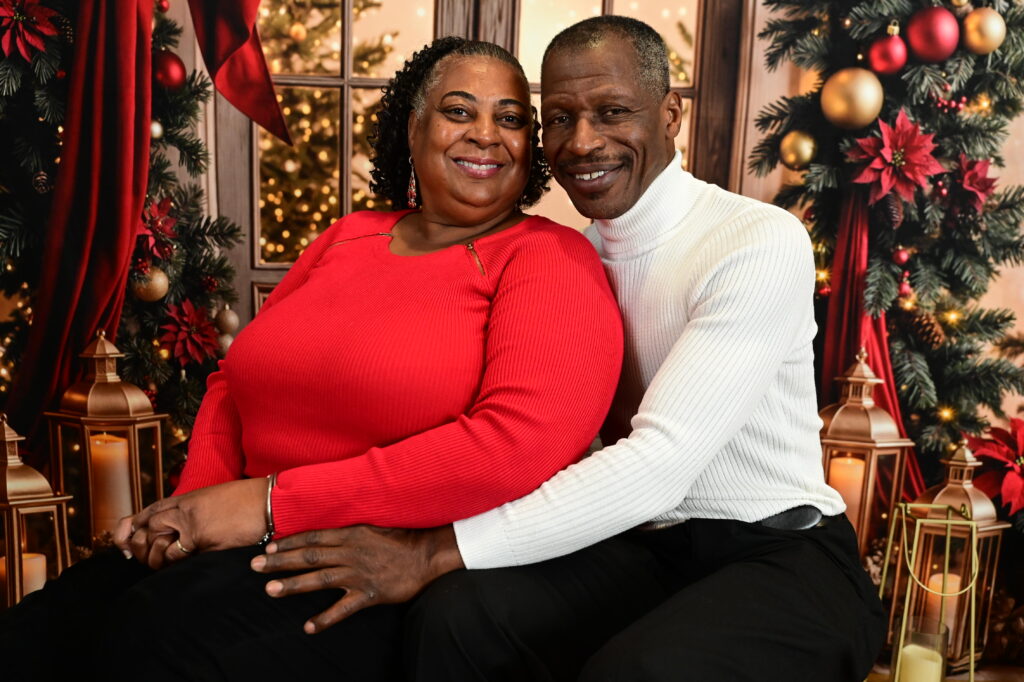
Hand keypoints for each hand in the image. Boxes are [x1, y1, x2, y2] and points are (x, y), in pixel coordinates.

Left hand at [113, 478, 267, 569]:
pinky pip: (176, 557)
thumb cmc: (251, 503)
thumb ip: (195, 513)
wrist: (271, 502)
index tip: (127, 545)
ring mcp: (192, 524)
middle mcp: (184, 510)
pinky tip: (186, 565)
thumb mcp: (216, 501)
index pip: (148, 512)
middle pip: (146, 530)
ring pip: (156, 545)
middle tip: (149, 560)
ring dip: (157, 560)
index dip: (131, 529)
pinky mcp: (202, 539)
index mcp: (188, 499)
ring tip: (169, 564)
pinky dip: (175, 565)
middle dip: (141, 549)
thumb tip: (181, 534)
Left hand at [250, 525, 463, 633]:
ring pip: (320, 579)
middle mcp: (351, 553)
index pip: (314, 537)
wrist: (427, 555)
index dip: (289, 542)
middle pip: (309, 556)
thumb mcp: (374, 526)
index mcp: (352, 534)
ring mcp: (359, 574)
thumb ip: (349, 530)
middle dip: (280, 561)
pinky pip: (343, 609)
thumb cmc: (401, 539)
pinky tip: (308, 627)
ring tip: (270, 589)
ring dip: (293, 584)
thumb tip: (327, 531)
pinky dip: (325, 618)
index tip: (268, 547)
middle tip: (254, 565)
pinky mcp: (369, 594)